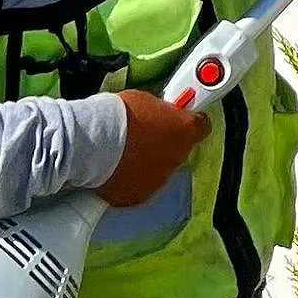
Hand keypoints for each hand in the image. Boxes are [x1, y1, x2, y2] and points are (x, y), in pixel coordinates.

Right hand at [100, 88, 211, 206]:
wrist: (95, 143)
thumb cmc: (120, 114)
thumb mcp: (147, 100)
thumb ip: (160, 112)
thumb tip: (158, 116)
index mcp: (185, 130)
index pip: (202, 126)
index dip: (190, 121)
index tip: (180, 118)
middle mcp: (178, 158)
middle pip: (179, 149)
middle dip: (166, 143)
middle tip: (145, 134)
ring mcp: (160, 179)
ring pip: (160, 169)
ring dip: (150, 162)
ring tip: (126, 152)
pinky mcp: (139, 196)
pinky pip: (140, 185)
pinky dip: (132, 178)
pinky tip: (117, 168)